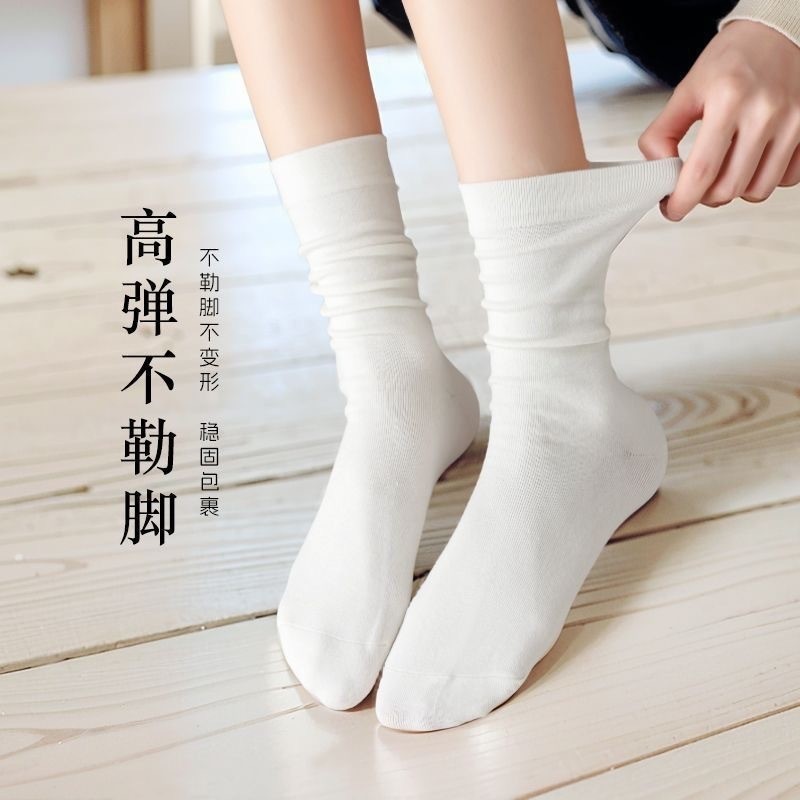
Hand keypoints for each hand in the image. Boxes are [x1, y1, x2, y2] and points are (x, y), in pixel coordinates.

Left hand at [639, 20, 799, 220]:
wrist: (775, 35)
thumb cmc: (729, 63)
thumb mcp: (686, 91)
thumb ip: (661, 134)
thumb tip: (658, 173)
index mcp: (728, 99)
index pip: (701, 171)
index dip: (681, 201)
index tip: (671, 209)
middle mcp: (765, 111)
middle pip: (728, 189)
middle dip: (705, 197)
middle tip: (696, 183)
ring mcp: (794, 121)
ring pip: (757, 191)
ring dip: (735, 190)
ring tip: (724, 169)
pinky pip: (785, 180)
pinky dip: (763, 178)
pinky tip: (752, 160)